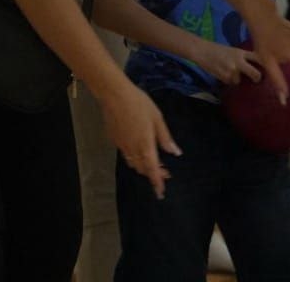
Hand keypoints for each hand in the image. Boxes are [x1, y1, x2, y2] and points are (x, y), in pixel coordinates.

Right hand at [100, 80, 181, 198]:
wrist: (114, 95)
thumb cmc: (139, 104)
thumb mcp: (158, 119)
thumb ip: (165, 138)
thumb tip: (175, 152)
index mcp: (145, 145)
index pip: (152, 169)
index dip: (157, 182)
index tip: (160, 192)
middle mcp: (132, 149)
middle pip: (142, 168)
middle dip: (153, 173)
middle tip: (165, 171)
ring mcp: (122, 145)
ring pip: (133, 163)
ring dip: (144, 166)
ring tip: (154, 162)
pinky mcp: (114, 140)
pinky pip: (126, 154)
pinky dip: (135, 157)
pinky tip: (140, 149)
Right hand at [197, 41, 261, 84]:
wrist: (202, 51)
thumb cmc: (217, 50)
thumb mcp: (233, 51)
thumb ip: (243, 58)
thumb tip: (254, 66)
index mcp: (242, 52)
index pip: (258, 58)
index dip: (266, 64)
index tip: (271, 68)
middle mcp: (239, 61)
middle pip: (255, 74)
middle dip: (257, 78)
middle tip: (257, 79)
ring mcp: (232, 70)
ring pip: (240, 81)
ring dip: (236, 79)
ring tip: (229, 72)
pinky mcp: (224, 77)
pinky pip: (230, 82)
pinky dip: (227, 80)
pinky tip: (222, 73)